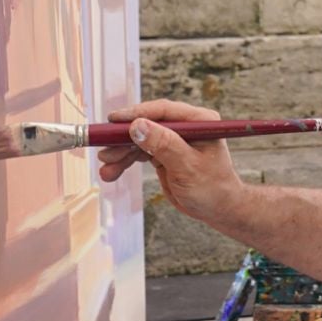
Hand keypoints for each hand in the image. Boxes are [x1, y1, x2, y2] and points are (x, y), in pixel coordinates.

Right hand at [97, 98, 244, 222]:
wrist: (218, 209)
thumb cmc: (212, 188)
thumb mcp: (187, 167)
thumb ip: (164, 145)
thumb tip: (137, 126)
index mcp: (198, 121)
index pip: (163, 111)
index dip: (137, 114)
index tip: (114, 121)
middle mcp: (185, 126)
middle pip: (146, 124)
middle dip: (123, 138)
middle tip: (103, 150)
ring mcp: (172, 138)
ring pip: (139, 139)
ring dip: (120, 153)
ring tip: (106, 167)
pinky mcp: (163, 152)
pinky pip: (139, 153)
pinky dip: (125, 161)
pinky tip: (111, 172)